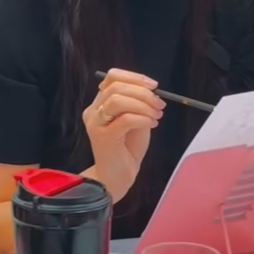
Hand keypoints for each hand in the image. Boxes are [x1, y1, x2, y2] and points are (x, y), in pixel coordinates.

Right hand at [82, 68, 163, 200]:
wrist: (118, 176)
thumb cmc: (127, 149)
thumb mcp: (136, 120)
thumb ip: (138, 104)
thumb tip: (152, 90)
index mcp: (99, 104)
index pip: (112, 77)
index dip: (134, 77)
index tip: (154, 86)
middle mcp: (93, 111)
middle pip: (116, 87)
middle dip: (142, 92)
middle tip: (159, 104)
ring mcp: (96, 124)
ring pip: (118, 100)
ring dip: (143, 104)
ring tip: (156, 115)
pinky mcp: (102, 137)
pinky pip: (125, 119)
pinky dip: (142, 118)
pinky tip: (151, 124)